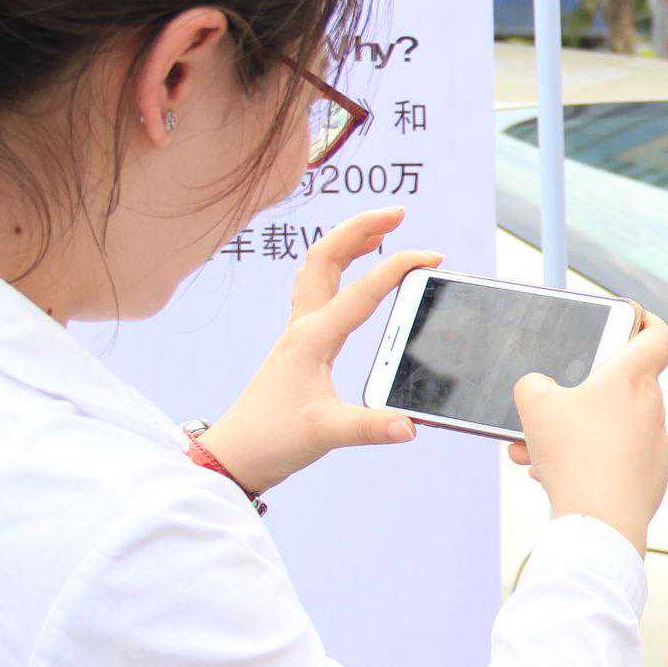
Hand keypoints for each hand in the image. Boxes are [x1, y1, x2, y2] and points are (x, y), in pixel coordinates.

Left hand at [195, 207, 442, 494]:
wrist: (234, 454)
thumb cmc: (272, 439)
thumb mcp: (326, 434)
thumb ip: (370, 428)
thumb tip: (411, 426)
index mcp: (313, 338)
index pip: (363, 290)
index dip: (400, 267)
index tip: (433, 257)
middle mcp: (304, 326)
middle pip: (327, 256)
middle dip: (362, 227)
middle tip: (400, 213)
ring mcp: (299, 332)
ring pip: (319, 268)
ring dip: (348, 241)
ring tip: (381, 231)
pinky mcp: (300, 344)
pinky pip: (318, 288)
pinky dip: (338, 267)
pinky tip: (354, 273)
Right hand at [508, 309, 667, 554]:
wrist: (600, 523)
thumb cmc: (574, 456)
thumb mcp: (534, 403)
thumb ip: (533, 384)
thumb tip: (538, 390)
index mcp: (633, 379)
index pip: (658, 337)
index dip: (647, 322)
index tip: (632, 320)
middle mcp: (652, 409)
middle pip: (618, 388)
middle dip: (576, 398)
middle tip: (546, 410)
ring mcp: (655, 446)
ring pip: (608, 429)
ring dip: (571, 435)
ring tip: (533, 453)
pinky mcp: (650, 479)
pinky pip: (614, 461)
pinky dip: (585, 464)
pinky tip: (553, 478)